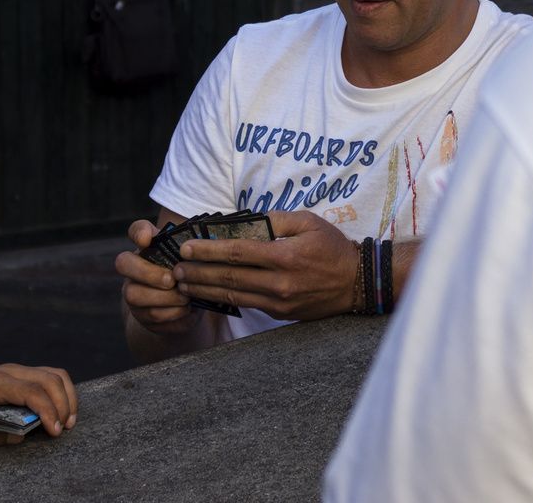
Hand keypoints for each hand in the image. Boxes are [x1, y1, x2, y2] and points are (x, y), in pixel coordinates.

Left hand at [0, 363, 77, 445]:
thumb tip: (19, 438)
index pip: (30, 390)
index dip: (47, 409)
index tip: (54, 430)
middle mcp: (10, 371)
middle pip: (49, 379)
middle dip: (63, 405)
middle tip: (62, 430)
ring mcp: (19, 369)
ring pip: (55, 374)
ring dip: (68, 397)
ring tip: (68, 422)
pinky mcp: (24, 373)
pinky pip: (51, 377)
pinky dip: (63, 392)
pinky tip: (62, 411)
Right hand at [117, 219, 200, 334]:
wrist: (187, 305)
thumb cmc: (190, 275)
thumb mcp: (193, 260)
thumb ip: (194, 250)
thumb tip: (204, 245)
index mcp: (149, 247)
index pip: (136, 230)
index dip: (139, 232)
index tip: (146, 239)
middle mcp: (134, 268)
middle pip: (123, 263)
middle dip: (148, 273)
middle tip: (171, 280)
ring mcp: (133, 292)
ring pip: (135, 295)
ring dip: (166, 297)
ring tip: (186, 297)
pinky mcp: (142, 316)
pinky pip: (152, 315)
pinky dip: (173, 313)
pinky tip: (185, 308)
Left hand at [173, 209, 358, 320]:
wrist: (357, 282)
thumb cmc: (332, 248)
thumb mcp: (308, 222)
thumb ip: (276, 219)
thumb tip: (245, 221)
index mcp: (284, 255)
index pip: (237, 252)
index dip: (208, 250)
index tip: (187, 247)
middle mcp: (278, 281)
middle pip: (228, 277)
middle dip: (197, 272)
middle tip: (175, 269)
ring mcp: (278, 301)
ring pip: (232, 295)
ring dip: (204, 290)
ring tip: (183, 284)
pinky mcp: (280, 313)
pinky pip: (246, 305)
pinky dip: (223, 299)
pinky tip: (208, 294)